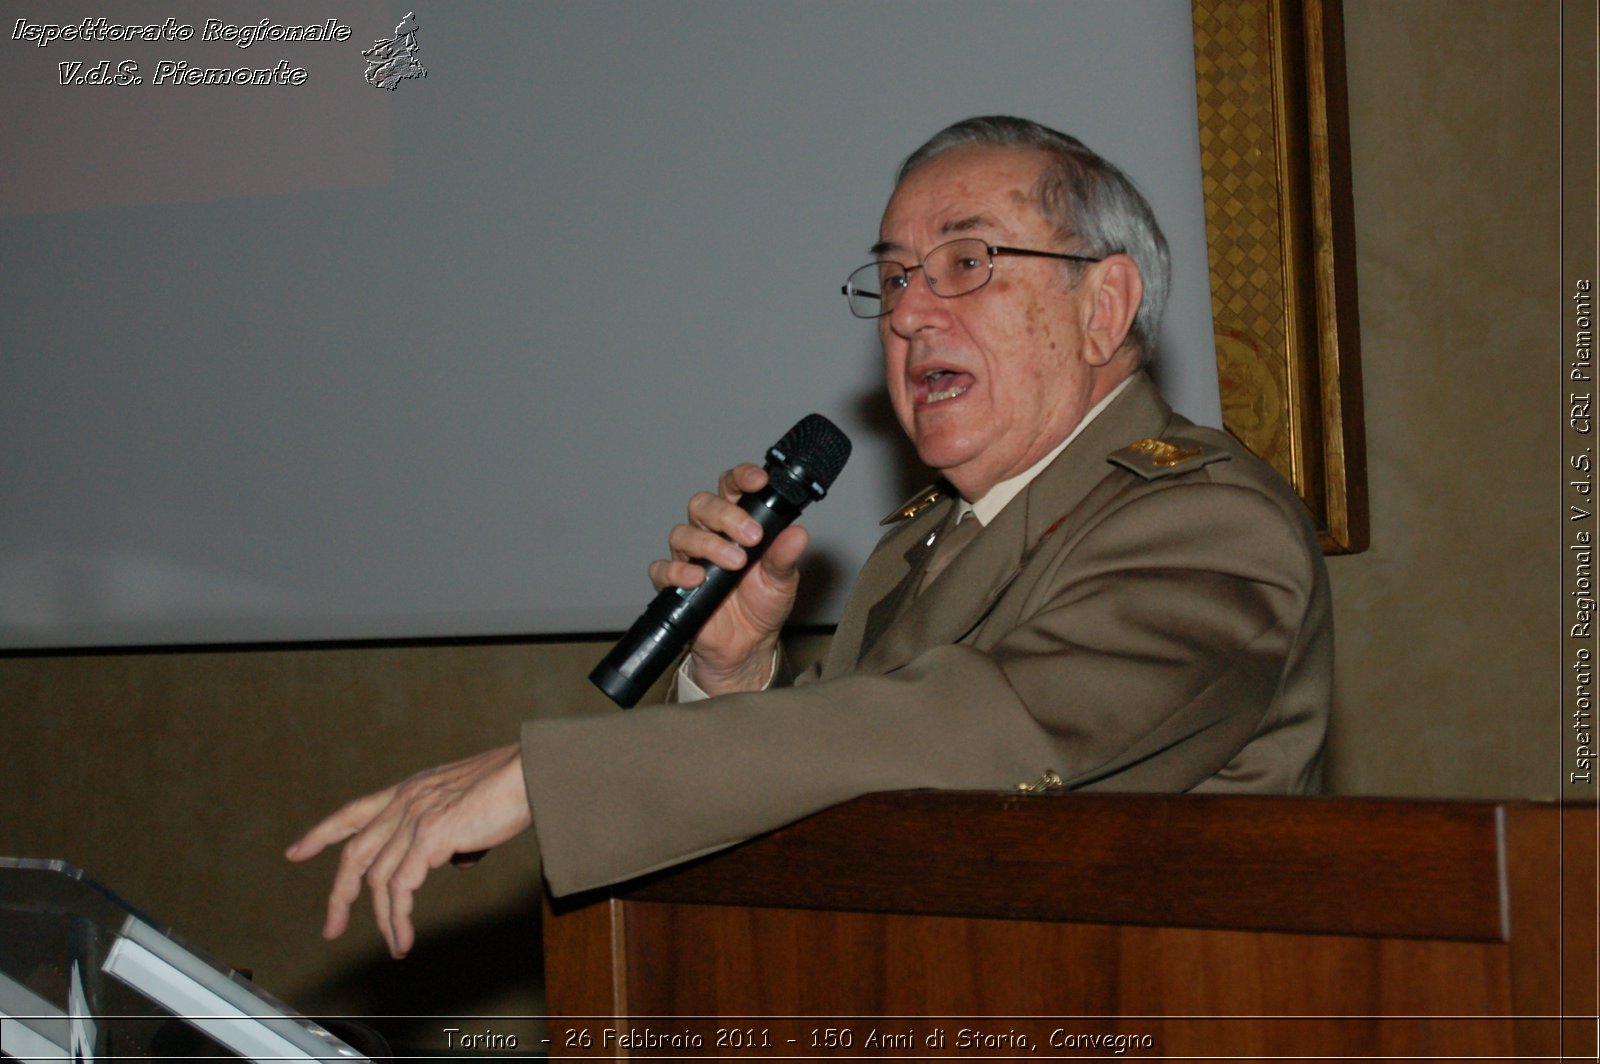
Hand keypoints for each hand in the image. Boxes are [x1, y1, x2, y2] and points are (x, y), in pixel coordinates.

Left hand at [284, 743, 529, 958]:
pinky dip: (399, 917)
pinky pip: (401, 888)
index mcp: (409, 790)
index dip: (322, 833)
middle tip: (332, 927)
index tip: (297, 852)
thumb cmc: (511, 786)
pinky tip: (404, 936)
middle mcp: (404, 802)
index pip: (353, 812)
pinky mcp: (430, 837)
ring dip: (383, 919)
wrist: (529, 773)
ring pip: (378, 879)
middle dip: (339, 895)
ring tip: (394, 944)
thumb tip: (456, 860)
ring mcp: (414, 818)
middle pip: (354, 853)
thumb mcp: (468, 807)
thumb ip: (452, 833)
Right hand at [647, 463, 807, 694]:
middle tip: (752, 536)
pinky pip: (662, 569)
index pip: (732, 487)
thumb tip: (798, 534)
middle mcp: (710, 534)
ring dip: (709, 544)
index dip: (742, 477)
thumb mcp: (783, 581)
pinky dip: (677, 571)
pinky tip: (698, 579)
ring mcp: (690, 557)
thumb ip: (786, 556)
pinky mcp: (675, 584)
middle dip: (727, 515)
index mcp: (737, 523)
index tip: (759, 481)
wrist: (747, 647)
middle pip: (703, 504)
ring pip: (682, 532)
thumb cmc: (762, 606)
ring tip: (735, 563)